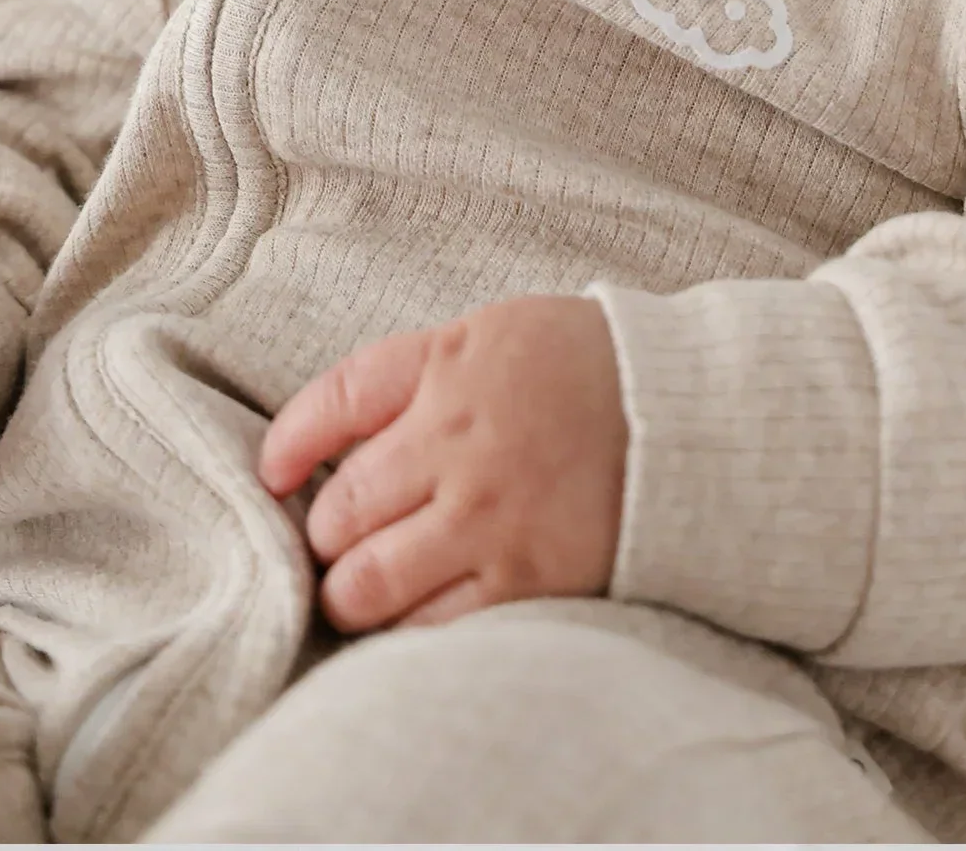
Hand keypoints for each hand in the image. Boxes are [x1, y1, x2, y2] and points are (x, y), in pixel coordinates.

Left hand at [258, 294, 627, 634]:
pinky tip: (422, 606)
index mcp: (449, 366)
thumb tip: (320, 439)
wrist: (689, 416)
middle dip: (330, 530)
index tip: (275, 474)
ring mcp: (489, 517)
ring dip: (355, 589)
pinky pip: (425, 628)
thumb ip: (411, 377)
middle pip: (336, 512)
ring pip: (364, 585)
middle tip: (349, 534)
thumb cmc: (581, 370)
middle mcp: (458, 441)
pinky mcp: (524, 580)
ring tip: (374, 580)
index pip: (332, 403)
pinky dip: (407, 626)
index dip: (285, 446)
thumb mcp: (492, 336)